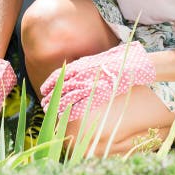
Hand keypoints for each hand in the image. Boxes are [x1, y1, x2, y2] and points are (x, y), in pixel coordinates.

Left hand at [40, 42, 154, 121]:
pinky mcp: (98, 93)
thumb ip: (85, 66)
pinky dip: (72, 110)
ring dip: (58, 106)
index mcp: (81, 65)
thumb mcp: (96, 59)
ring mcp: (90, 83)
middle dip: (51, 97)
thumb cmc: (116, 61)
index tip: (44, 89)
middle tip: (44, 105)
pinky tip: (67, 115)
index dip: (50, 83)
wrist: (131, 63)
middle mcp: (82, 73)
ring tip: (51, 112)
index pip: (60, 74)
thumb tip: (76, 70)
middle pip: (62, 87)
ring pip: (69, 97)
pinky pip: (82, 104)